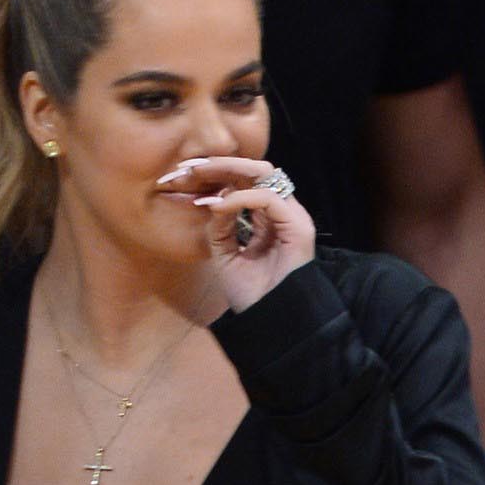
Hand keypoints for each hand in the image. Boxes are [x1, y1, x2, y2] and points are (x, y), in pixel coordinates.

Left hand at [165, 156, 314, 313]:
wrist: (269, 320)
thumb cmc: (250, 293)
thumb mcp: (224, 251)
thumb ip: (220, 223)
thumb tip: (213, 197)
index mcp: (268, 217)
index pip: (245, 180)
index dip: (217, 172)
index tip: (186, 172)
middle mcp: (282, 212)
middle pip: (255, 169)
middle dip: (221, 163)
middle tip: (191, 167)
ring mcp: (293, 218)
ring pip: (264, 173)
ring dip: (229, 170)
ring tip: (201, 176)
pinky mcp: (299, 227)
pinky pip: (268, 198)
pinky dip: (241, 198)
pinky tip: (220, 206)